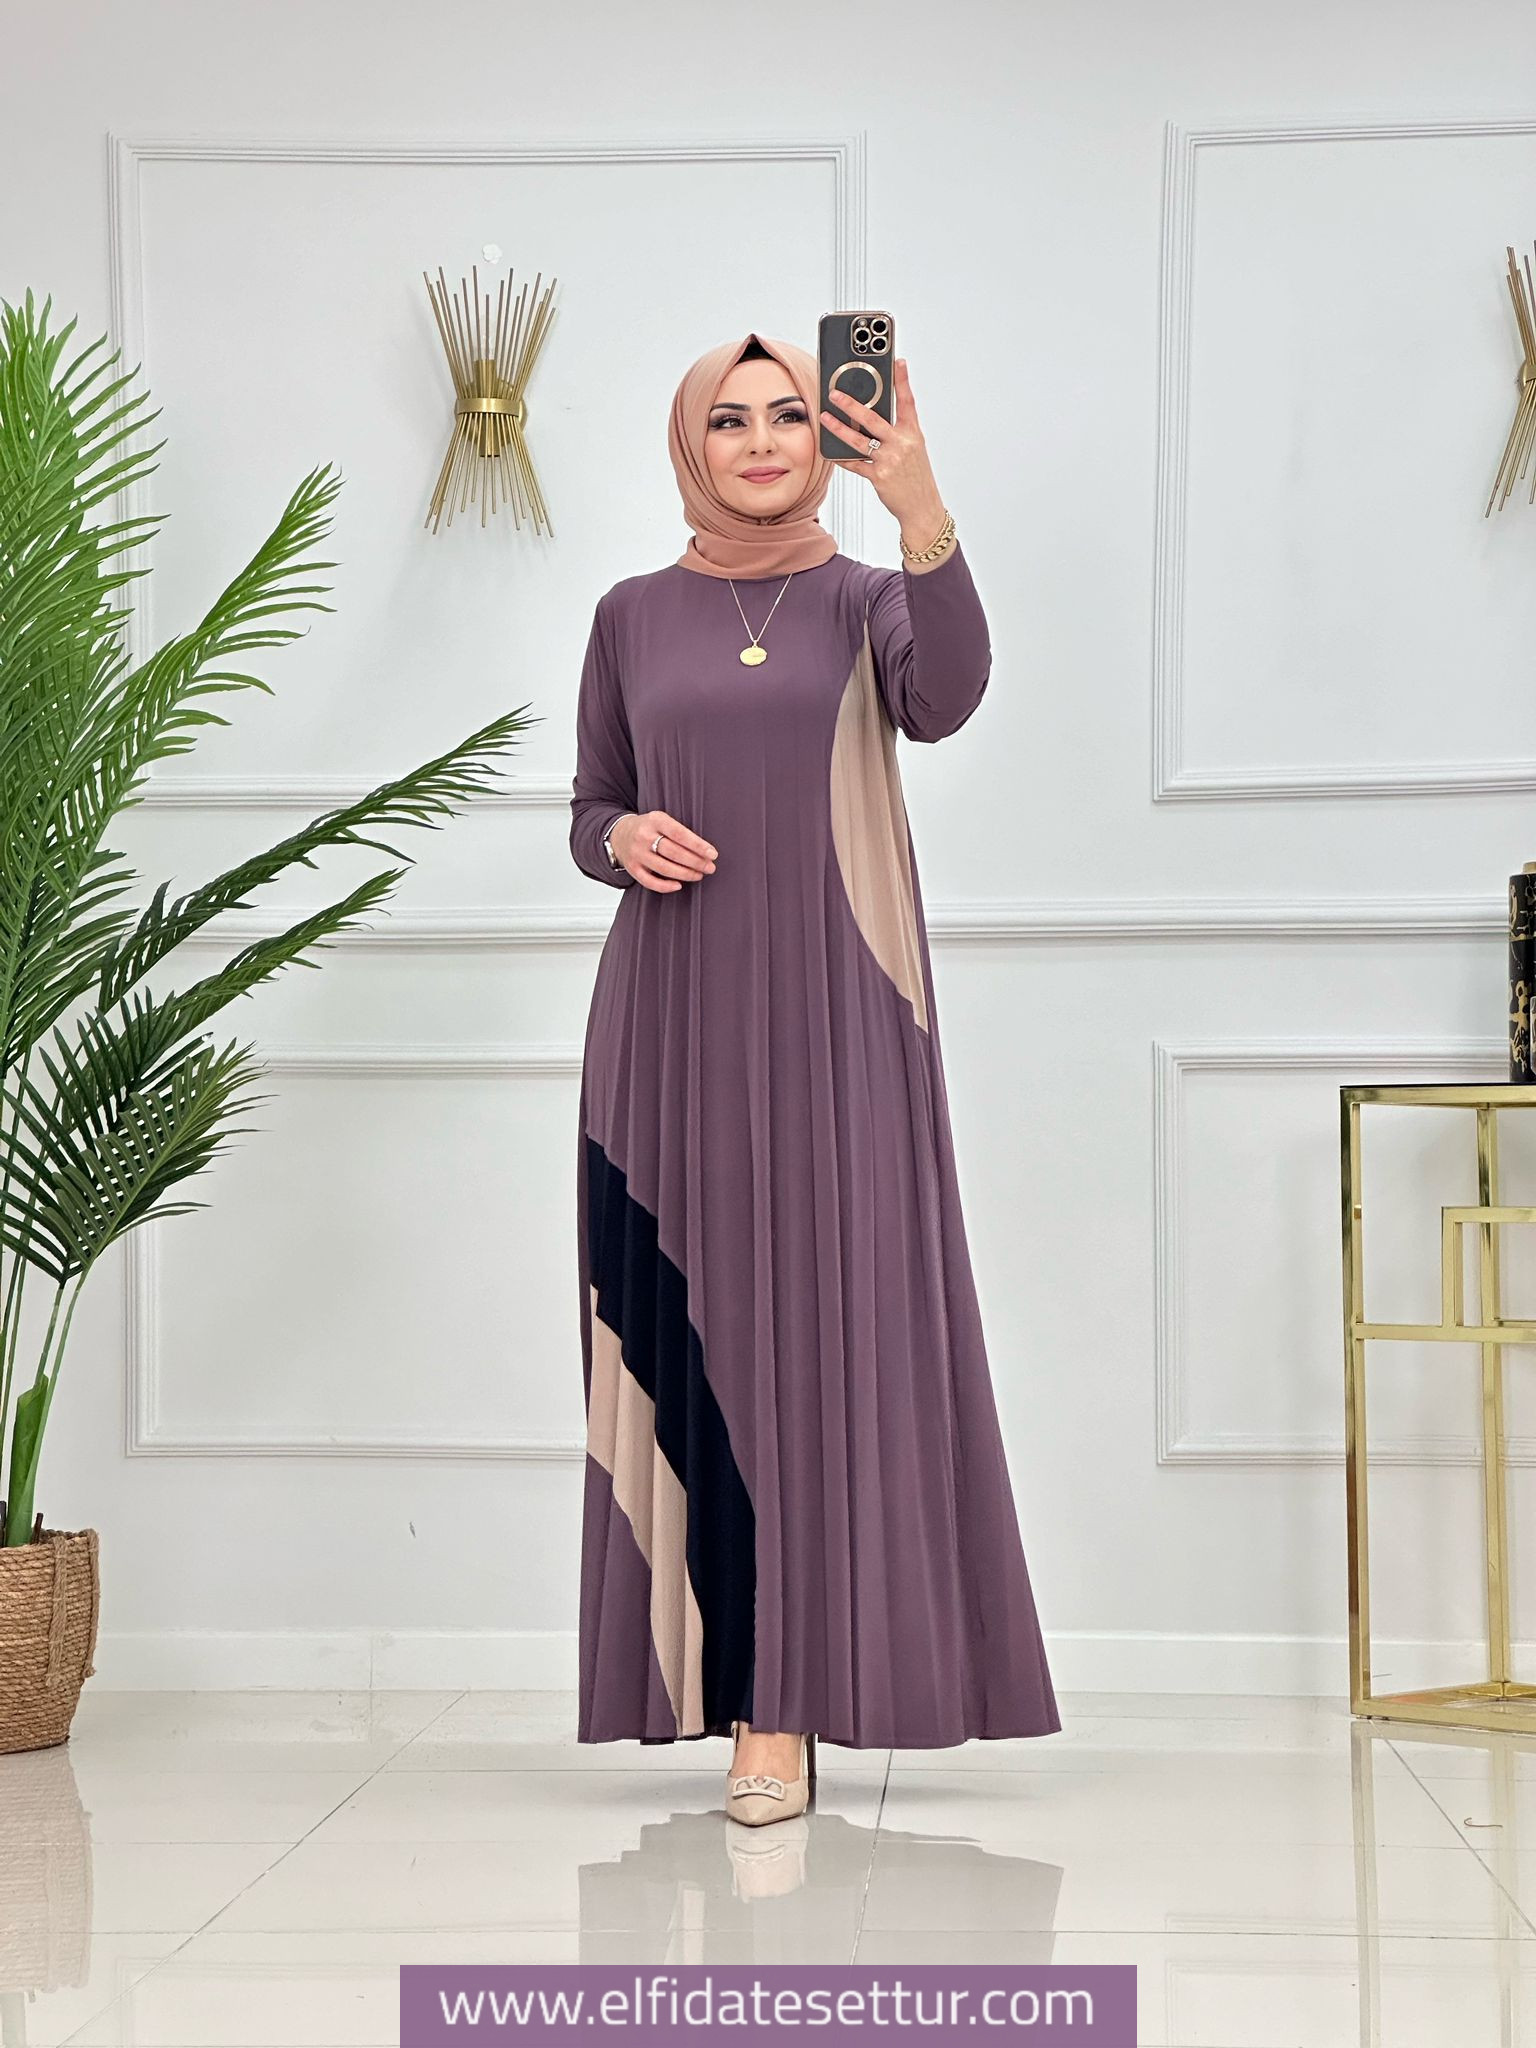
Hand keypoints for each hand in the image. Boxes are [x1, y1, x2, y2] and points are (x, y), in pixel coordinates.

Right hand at [613, 810, 717, 893]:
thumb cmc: (649, 828)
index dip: (698, 845)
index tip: (713, 854)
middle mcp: (644, 836)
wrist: (620, 834)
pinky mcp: (632, 868)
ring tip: (699, 875)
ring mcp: (637, 853)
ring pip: (664, 868)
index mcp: (655, 820)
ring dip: (685, 874)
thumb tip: (705, 851)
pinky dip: (665, 886)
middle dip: (696, 862)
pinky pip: (650, 882)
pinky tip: (679, 885)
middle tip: (710, 868)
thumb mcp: (662, 820)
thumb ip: (680, 832)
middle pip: (674, 852)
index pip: (680, 834)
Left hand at [819, 357, 943, 532]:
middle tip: (836, 393)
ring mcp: (889, 461)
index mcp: (913, 434)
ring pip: (859, 440)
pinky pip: (855, 464)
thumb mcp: (914, 450)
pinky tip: (831, 452)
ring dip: (839, 428)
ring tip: (825, 418)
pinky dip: (842, 458)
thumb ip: (897, 432)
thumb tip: (872, 419)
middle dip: (852, 404)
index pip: (908, 402)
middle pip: (873, 419)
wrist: (922, 507)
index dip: (903, 381)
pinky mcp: (878, 477)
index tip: (898, 362)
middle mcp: (902, 444)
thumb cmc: (917, 477)